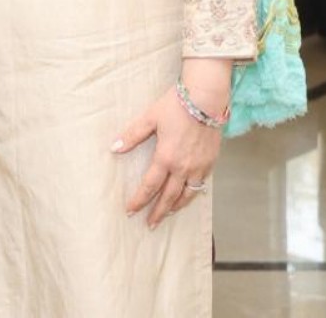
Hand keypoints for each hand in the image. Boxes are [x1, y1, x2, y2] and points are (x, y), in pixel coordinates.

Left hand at [113, 86, 222, 227]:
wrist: (206, 100)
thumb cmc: (175, 106)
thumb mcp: (149, 118)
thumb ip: (132, 135)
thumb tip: (114, 148)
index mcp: (166, 158)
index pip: (150, 186)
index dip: (140, 200)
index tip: (131, 210)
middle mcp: (184, 167)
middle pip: (169, 197)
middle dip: (158, 212)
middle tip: (149, 224)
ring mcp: (200, 167)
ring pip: (188, 195)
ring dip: (176, 207)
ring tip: (167, 215)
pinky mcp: (211, 163)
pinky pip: (201, 185)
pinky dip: (192, 195)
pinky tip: (187, 196)